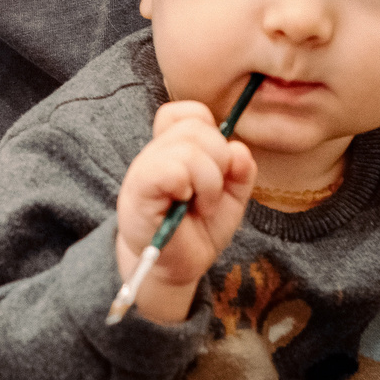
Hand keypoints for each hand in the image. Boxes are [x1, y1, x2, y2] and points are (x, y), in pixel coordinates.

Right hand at [114, 100, 255, 321]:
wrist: (175, 267)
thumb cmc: (198, 230)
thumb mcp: (231, 198)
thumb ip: (240, 172)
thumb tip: (239, 150)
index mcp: (177, 147)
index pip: (191, 112)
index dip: (212, 131)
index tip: (218, 166)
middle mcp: (158, 151)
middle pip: (196, 127)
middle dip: (220, 161)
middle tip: (212, 194)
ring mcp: (145, 167)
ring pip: (189, 147)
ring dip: (208, 181)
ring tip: (202, 204)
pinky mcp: (139, 189)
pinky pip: (170, 168)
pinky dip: (188, 185)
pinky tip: (184, 204)